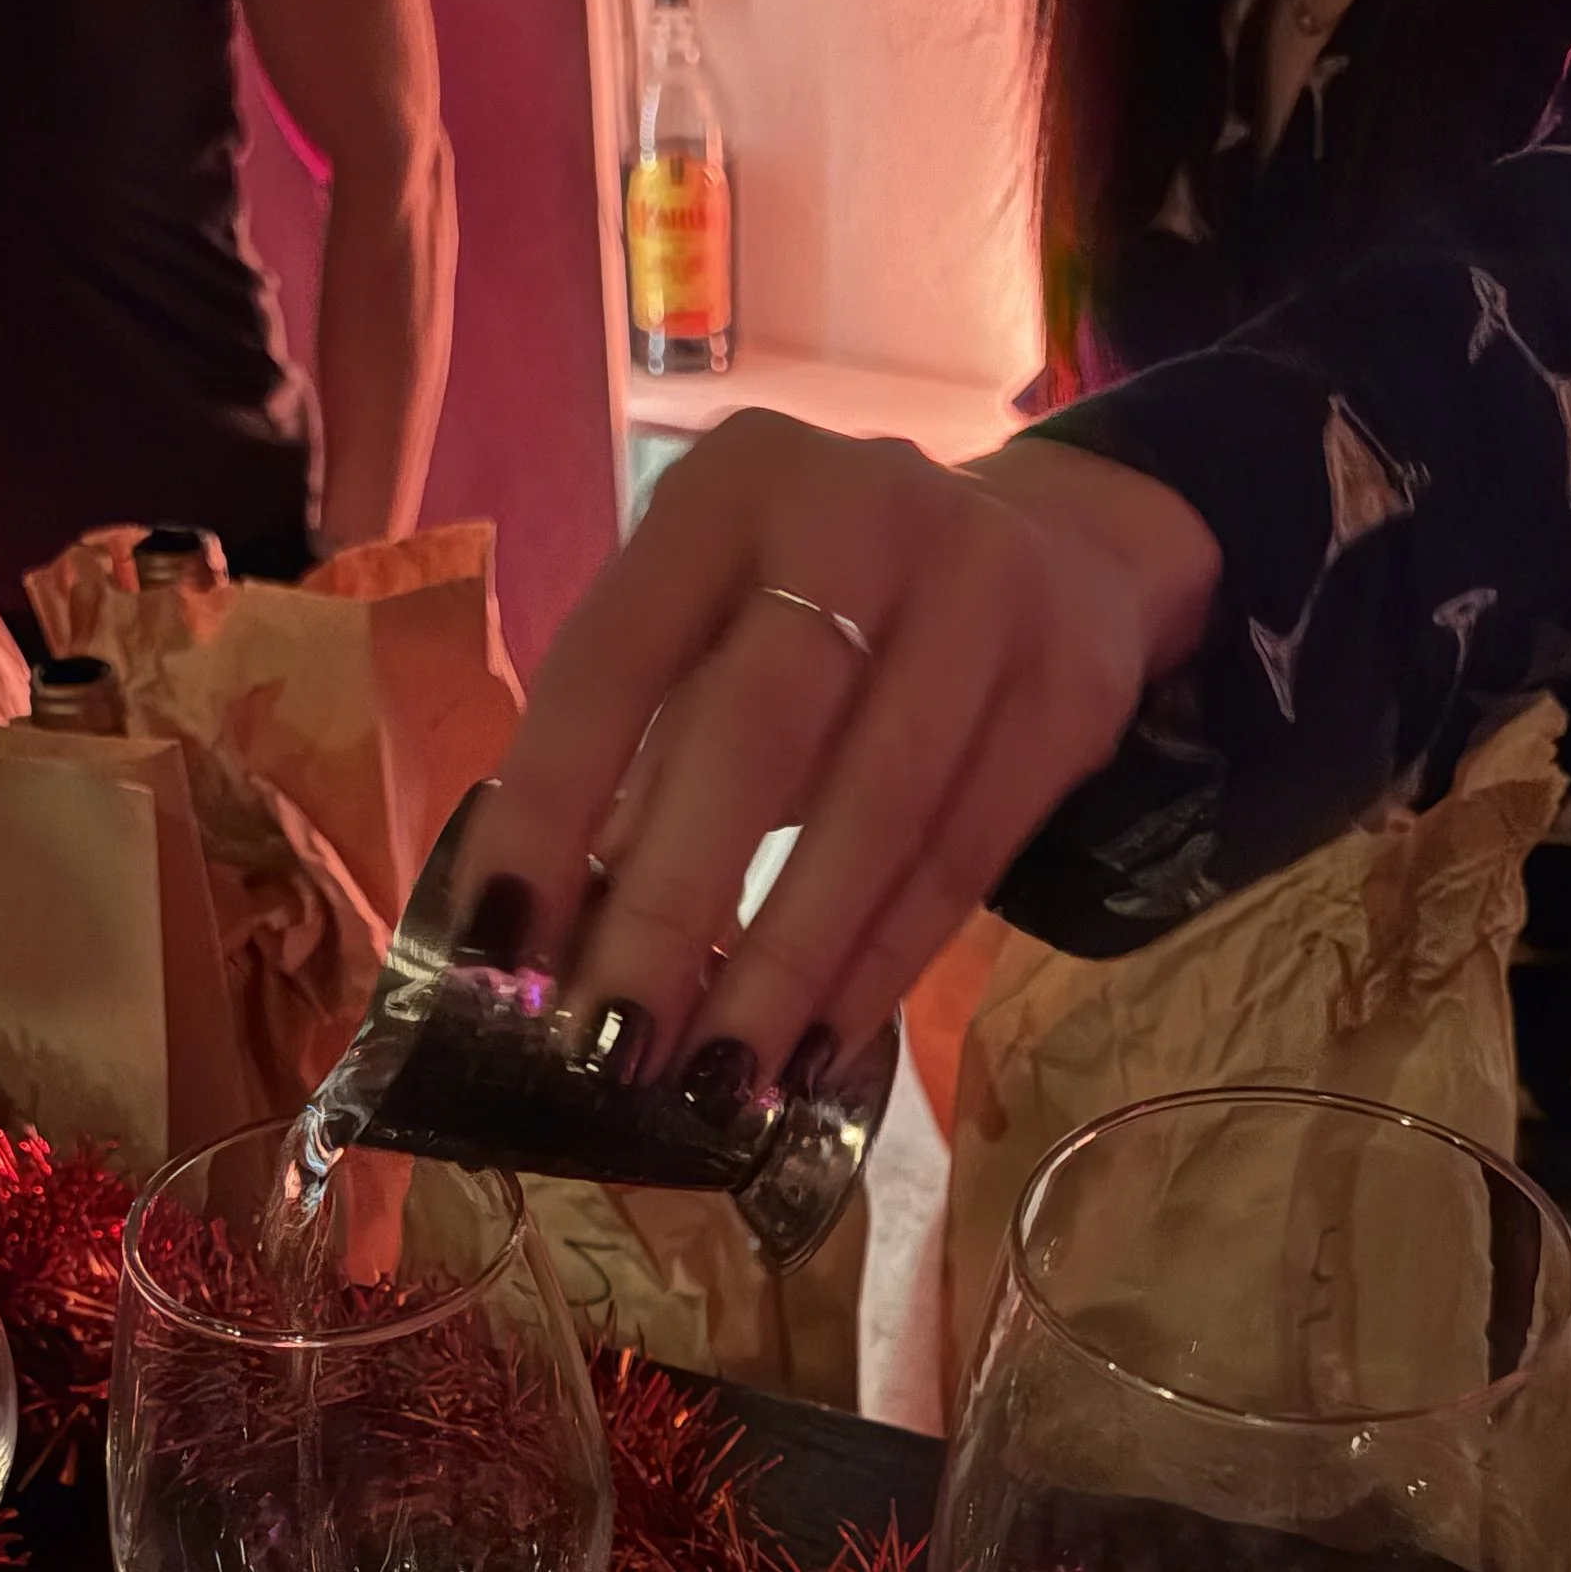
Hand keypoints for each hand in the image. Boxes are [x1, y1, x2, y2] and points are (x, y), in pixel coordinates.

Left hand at [445, 411, 1219, 1102]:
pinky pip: (963, 860)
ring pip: (876, 813)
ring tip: (715, 1084)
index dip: (548, 808)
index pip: (613, 660)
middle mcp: (862, 514)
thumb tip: (544, 942)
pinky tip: (816, 1052)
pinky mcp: (1072, 692)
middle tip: (613, 1043)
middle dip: (671, 906)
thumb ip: (645, 747)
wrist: (1064, 548)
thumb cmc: (837, 612)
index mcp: (731, 487)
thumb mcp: (726, 622)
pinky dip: (880, 967)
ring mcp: (987, 595)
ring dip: (785, 967)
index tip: (498, 948)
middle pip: (753, 734)